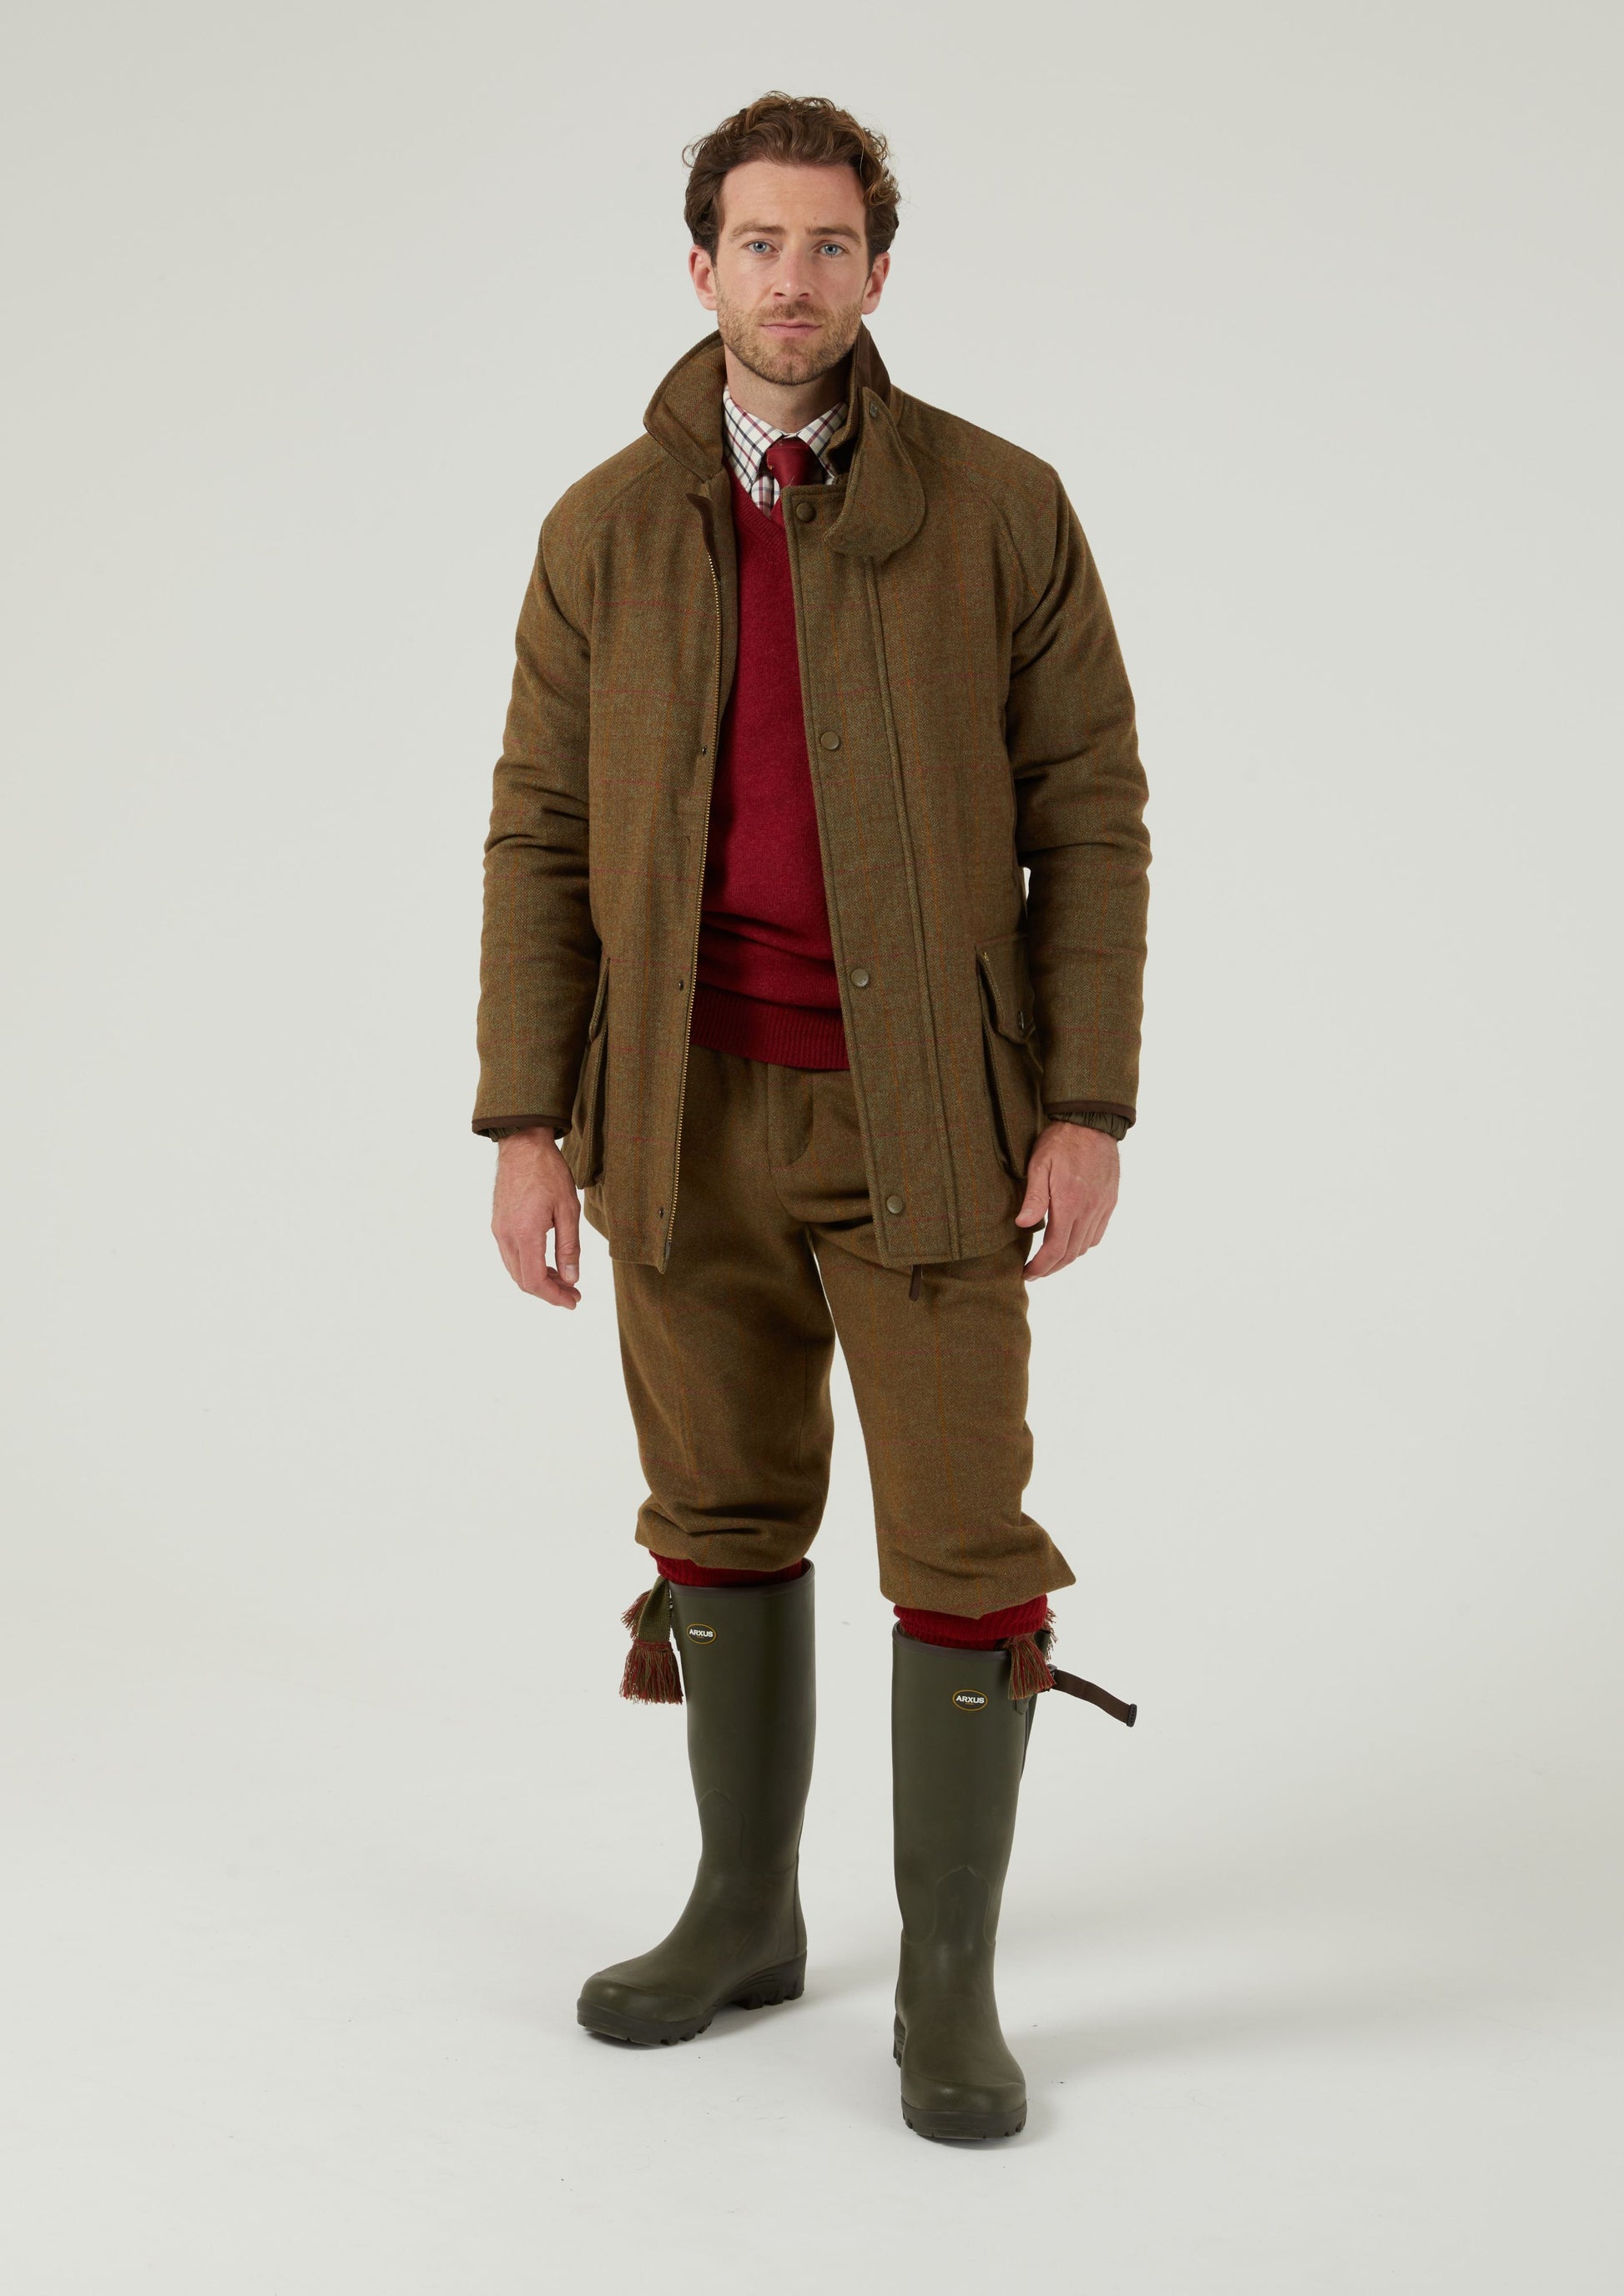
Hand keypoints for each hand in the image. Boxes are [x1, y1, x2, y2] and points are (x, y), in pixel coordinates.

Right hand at [492, 1130, 580, 1307]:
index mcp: (524, 1233)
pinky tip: (547, 1262)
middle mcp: (506, 1235)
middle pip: (523, 1280)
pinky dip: (529, 1265)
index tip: (573, 1301)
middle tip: (573, 1293)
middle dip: (548, 1292)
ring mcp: (498, 1230)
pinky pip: (511, 1255)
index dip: (554, 1297)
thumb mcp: (568, 1209)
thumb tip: (571, 1278)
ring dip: (538, 1280)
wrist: (522, 1145)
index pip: (534, 1281)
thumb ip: (569, 1247)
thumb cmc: (548, 1171)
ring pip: (515, 1270)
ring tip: (563, 1279)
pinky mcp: (498, 1223)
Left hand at [1015, 1122, 1119, 1278]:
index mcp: (1069, 1204)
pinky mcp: (1109, 1201)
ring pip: (1085, 1246)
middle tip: (1034, 1272)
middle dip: (1052, 1268)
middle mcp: (1089, 1210)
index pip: (1055, 1249)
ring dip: (1067, 1258)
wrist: (1093, 1123)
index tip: (1027, 1273)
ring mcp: (1102, 1207)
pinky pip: (1098, 1233)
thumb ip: (1034, 1197)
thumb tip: (1023, 1225)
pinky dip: (1083, 1245)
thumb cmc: (1061, 1141)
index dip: (1041, 1266)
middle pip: (1071, 1253)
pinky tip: (1071, 1242)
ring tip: (1049, 1261)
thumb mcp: (1040, 1164)